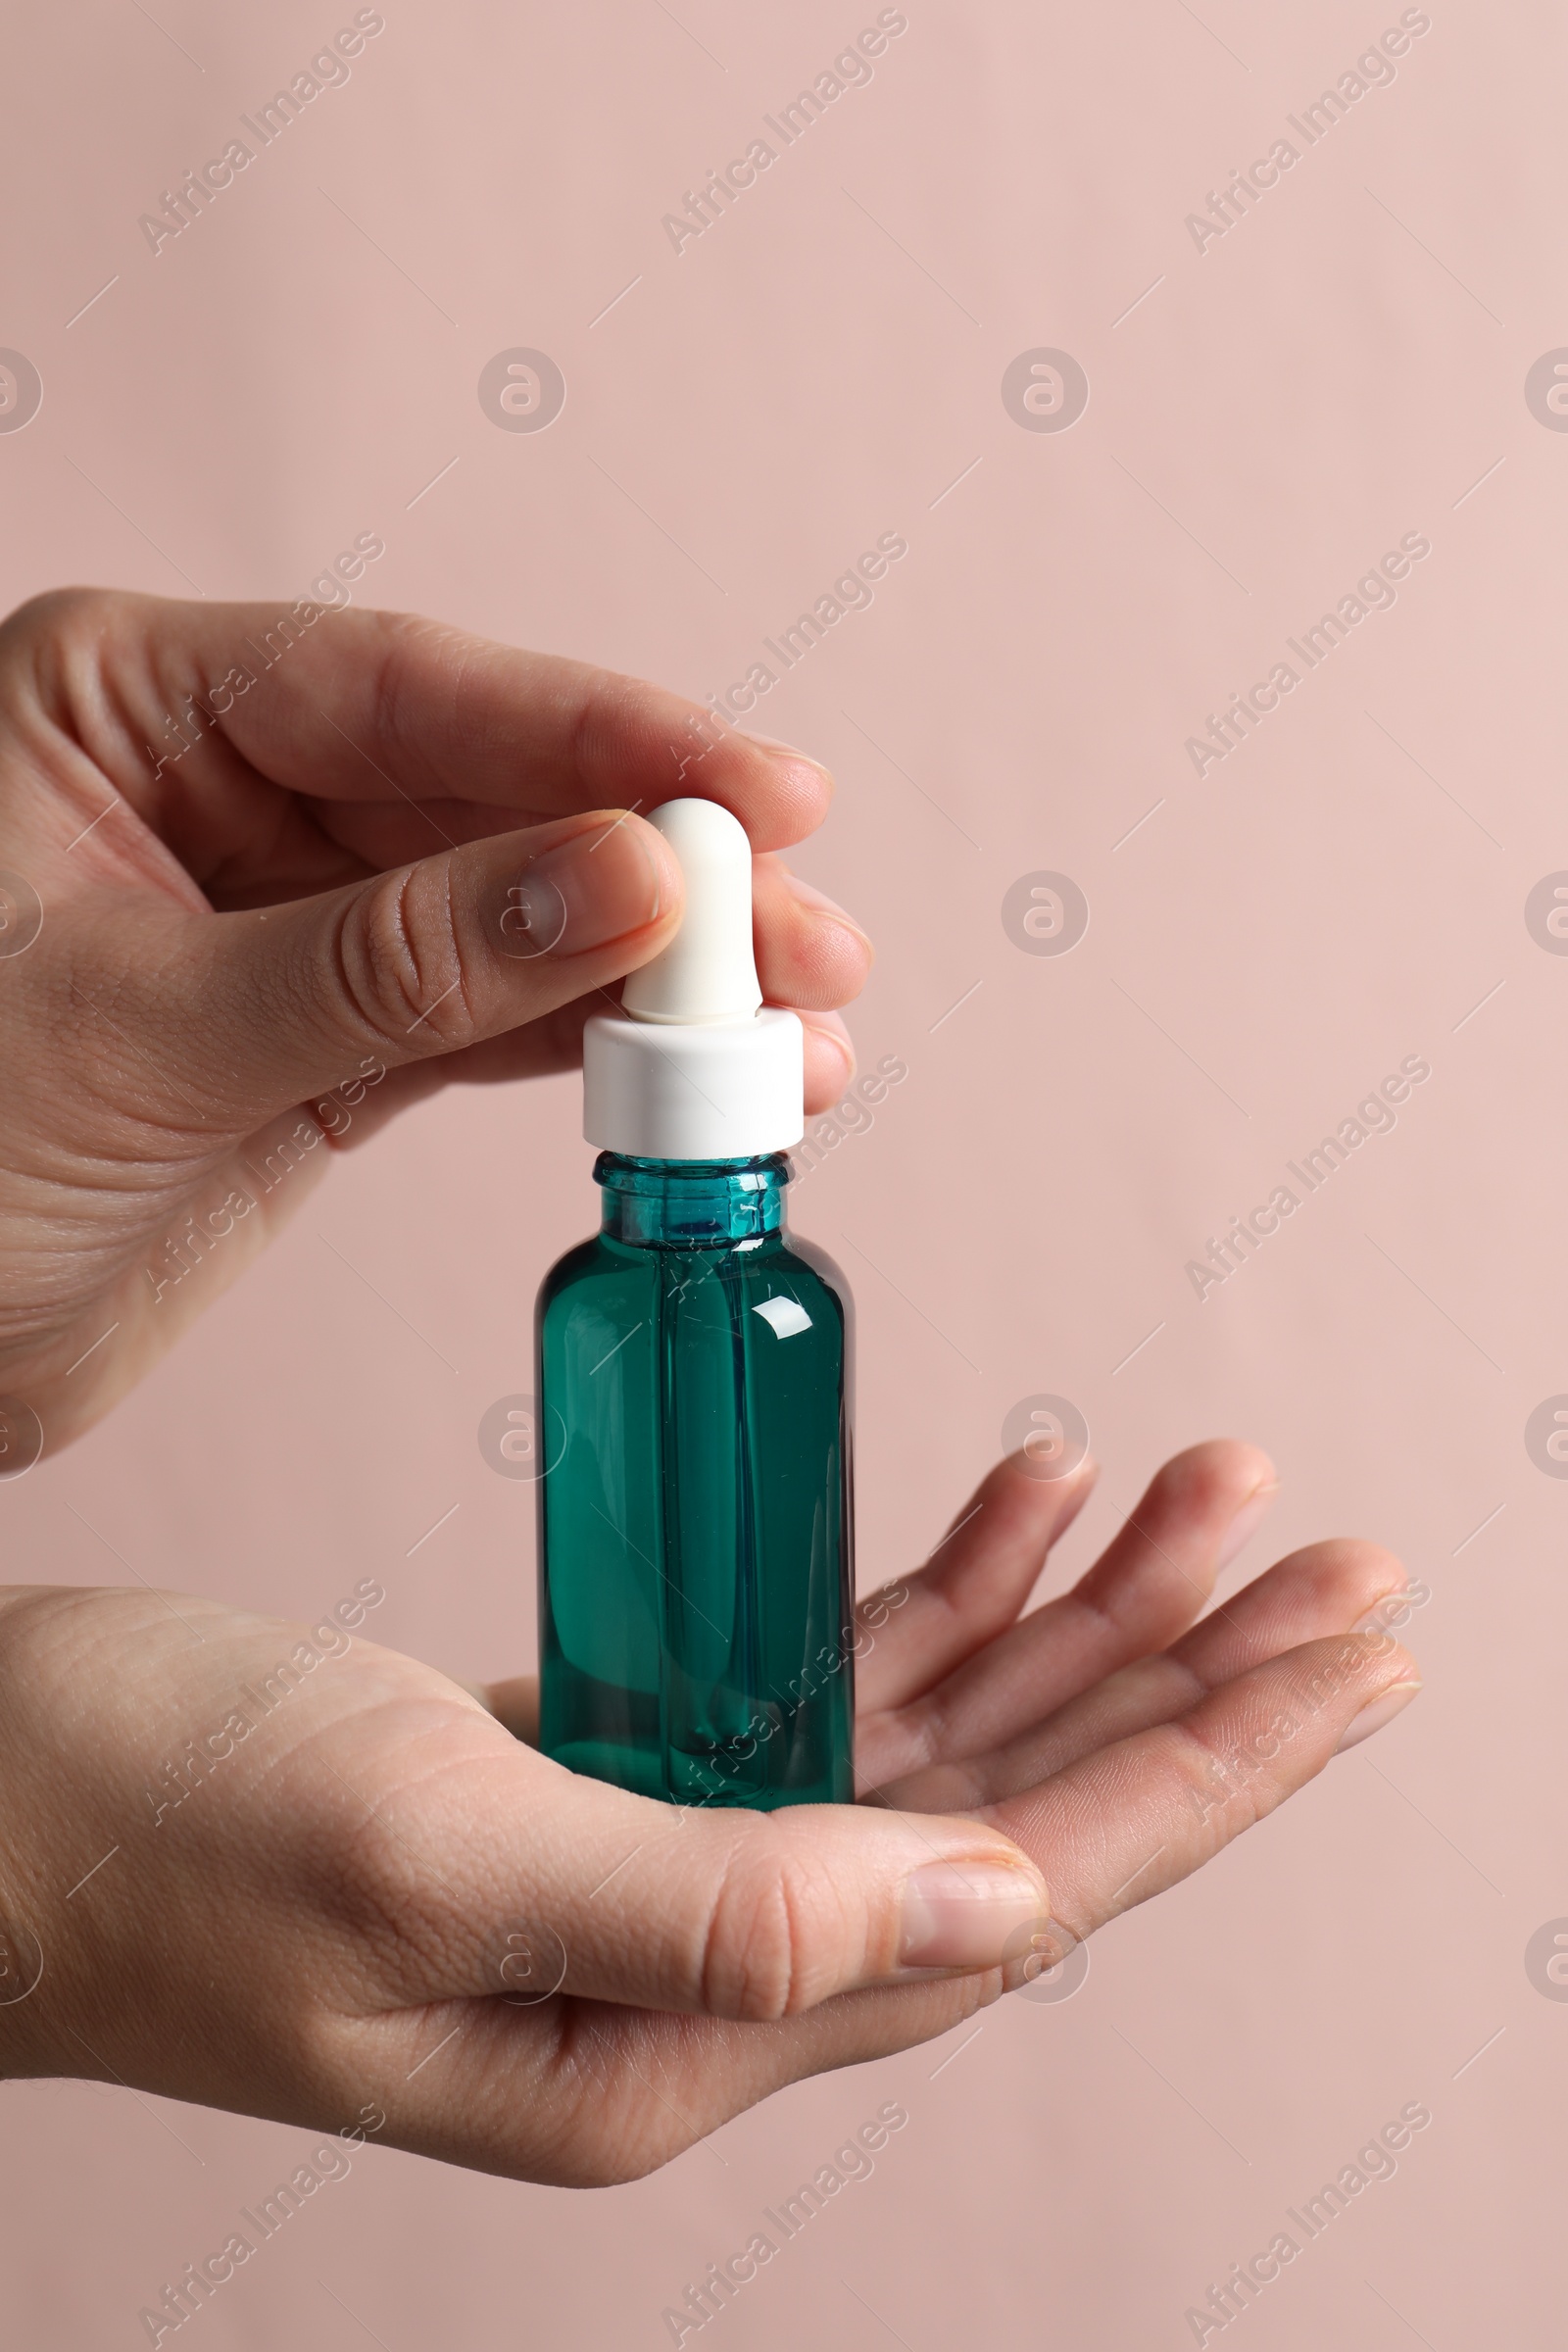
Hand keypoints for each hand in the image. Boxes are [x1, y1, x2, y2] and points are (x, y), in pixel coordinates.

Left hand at [0, 587, 868, 1447]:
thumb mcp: (144, 1032)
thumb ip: (389, 961)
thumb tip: (624, 886)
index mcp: (127, 706)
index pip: (397, 689)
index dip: (588, 735)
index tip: (745, 791)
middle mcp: (215, 790)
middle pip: (484, 800)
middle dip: (655, 873)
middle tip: (802, 939)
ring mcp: (282, 922)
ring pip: (510, 919)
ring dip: (654, 979)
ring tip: (799, 1030)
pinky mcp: (321, 1048)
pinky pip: (484, 1027)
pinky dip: (593, 1056)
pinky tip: (702, 1083)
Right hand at [0, 1441, 1418, 2184]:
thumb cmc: (149, 1826)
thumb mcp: (425, 1850)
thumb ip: (711, 1903)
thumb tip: (987, 1905)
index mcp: (680, 2039)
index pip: (1018, 1898)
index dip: (1201, 1770)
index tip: (1347, 1658)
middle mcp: (702, 1973)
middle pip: (1016, 1817)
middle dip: (1188, 1682)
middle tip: (1333, 1558)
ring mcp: (666, 1863)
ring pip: (939, 1739)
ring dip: (1078, 1617)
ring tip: (1203, 1491)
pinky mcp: (614, 1767)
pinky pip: (824, 1680)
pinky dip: (932, 1589)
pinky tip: (1020, 1507)